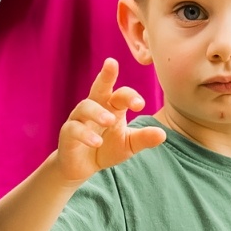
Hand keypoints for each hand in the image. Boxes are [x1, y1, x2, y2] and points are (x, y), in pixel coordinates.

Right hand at [55, 58, 165, 184]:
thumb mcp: (128, 145)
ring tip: (110, 120)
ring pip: (85, 107)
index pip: (121, 94)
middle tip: (112, 63)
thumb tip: (163, 134)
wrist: (82, 167)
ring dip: (98, 112)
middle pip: (99, 87)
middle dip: (105, 75)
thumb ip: (143, 139)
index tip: (141, 104)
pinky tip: (97, 142)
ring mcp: (79, 119)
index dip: (131, 96)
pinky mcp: (67, 133)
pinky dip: (85, 134)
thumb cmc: (106, 149)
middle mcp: (94, 107)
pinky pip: (74, 129)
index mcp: (111, 106)